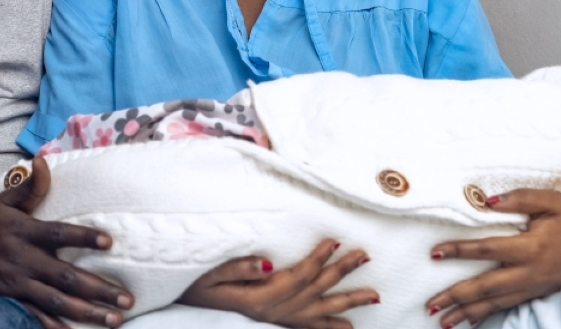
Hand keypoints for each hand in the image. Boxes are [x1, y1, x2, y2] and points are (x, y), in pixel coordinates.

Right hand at [0, 157, 133, 328]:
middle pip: (65, 276)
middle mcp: (23, 260)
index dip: (83, 237)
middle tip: (127, 298)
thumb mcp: (3, 200)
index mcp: (24, 232)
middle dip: (99, 289)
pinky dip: (55, 327)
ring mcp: (17, 284)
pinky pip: (36, 316)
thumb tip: (43, 161)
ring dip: (88, 312)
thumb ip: (30, 186)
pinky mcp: (10, 300)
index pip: (58, 234)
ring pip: (57, 301)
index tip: (109, 241)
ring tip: (115, 319)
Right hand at [179, 239, 377, 328]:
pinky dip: (328, 328)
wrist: (187, 304)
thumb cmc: (196, 286)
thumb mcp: (211, 274)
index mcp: (261, 297)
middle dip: (341, 273)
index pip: (298, 275)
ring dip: (347, 302)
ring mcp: (276, 320)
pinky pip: (307, 328)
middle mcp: (274, 311)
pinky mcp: (274, 322)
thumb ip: (239, 268)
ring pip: (319, 311)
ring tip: (373, 295)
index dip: (318, 258)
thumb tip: (269, 263)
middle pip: (315, 291)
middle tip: (364, 256)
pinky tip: (347, 326)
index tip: (335, 240)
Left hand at [426, 189, 560, 327]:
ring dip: (467, 312)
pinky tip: (468, 320)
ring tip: (442, 320)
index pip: (488, 250)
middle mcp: (529, 272)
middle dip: (457, 296)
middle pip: (486, 287)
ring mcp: (532, 286)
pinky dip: (486, 314)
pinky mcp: (535, 292)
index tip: (436, 253)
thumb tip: (486, 200)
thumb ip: (519, 198)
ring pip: (495, 303)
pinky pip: (507, 306)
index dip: (460, 251)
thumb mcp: (552, 201)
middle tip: (430, 304)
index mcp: (531, 247)